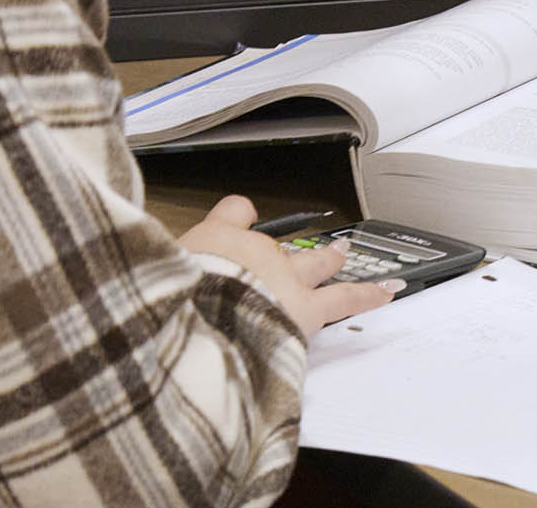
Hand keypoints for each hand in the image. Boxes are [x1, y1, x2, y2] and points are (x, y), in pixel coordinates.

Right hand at [178, 195, 401, 337]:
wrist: (200, 322)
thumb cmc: (171, 304)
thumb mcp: (157, 276)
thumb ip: (163, 272)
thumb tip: (149, 275)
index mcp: (214, 241)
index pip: (231, 214)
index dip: (236, 217)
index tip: (239, 216)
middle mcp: (254, 253)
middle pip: (273, 241)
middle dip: (280, 245)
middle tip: (271, 243)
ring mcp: (284, 279)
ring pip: (316, 261)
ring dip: (330, 258)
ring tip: (344, 253)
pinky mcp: (306, 309)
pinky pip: (346, 297)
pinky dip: (368, 294)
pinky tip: (388, 291)